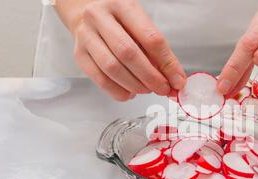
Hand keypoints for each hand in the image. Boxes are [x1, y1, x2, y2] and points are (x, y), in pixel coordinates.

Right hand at [71, 0, 185, 100]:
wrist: (85, 12)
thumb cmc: (119, 19)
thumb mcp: (141, 24)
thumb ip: (157, 51)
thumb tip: (174, 79)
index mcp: (122, 5)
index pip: (150, 38)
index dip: (167, 63)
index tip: (177, 80)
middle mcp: (100, 18)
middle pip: (128, 53)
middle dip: (150, 77)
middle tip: (163, 89)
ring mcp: (86, 37)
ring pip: (112, 68)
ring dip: (135, 85)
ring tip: (148, 90)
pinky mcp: (79, 55)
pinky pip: (100, 79)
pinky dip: (119, 91)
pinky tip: (130, 92)